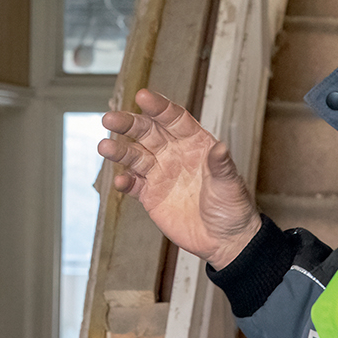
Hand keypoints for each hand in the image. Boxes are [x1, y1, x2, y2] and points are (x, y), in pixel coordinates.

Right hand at [99, 89, 260, 268]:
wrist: (224, 240)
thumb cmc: (232, 208)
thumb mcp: (230, 185)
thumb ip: (222, 166)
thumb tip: (220, 147)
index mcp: (195, 143)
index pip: (173, 119)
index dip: (158, 107)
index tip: (142, 97)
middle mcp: (174, 153)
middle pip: (147, 132)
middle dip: (128, 124)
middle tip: (110, 119)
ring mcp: (161, 173)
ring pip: (135, 155)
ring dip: (119, 151)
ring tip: (104, 147)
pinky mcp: (151, 195)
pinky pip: (134, 184)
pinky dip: (125, 182)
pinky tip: (120, 182)